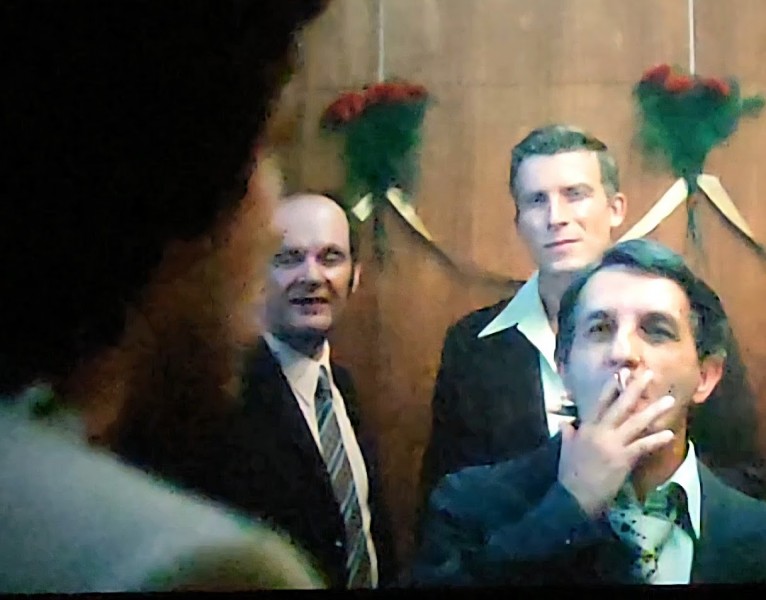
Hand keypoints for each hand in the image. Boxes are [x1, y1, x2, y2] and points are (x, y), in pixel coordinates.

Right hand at [557, 370, 675, 516]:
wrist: (574, 496)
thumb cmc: (569, 474)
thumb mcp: (566, 449)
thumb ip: (567, 434)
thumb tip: (564, 423)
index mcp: (587, 428)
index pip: (600, 403)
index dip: (611, 387)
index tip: (621, 372)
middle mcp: (601, 432)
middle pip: (621, 406)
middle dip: (635, 389)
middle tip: (648, 374)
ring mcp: (613, 444)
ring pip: (636, 423)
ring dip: (653, 411)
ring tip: (669, 400)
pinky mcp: (623, 458)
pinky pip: (643, 446)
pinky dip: (656, 439)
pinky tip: (669, 433)